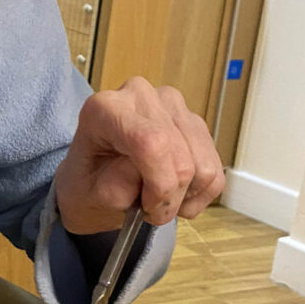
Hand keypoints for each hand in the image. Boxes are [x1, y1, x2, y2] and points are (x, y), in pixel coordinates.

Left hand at [53, 78, 224, 234]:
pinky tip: (176, 194)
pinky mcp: (194, 122)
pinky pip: (215, 170)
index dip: (159, 184)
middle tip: (148, 208)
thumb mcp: (90, 196)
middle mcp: (140, 95)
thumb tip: (143, 176)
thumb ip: (113, 188)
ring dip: (184, 196)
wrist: (96, 182)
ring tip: (158, 198)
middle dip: (169, 197)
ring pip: (202, 166)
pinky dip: (199, 193)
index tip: (147, 206)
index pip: (151, 141)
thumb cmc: (89, 185)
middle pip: (180, 158)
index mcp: (105, 109)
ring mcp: (172, 105)